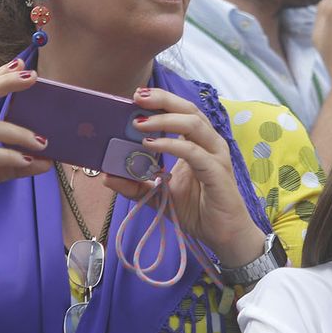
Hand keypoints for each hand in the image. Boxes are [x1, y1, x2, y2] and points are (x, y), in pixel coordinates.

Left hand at [106, 87, 262, 267]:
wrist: (224, 236)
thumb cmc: (197, 211)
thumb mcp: (159, 195)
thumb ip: (136, 185)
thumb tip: (107, 176)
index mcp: (198, 143)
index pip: (181, 112)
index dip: (161, 100)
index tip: (136, 96)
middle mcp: (209, 144)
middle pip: (189, 109)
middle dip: (162, 100)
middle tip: (137, 97)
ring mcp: (216, 156)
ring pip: (193, 124)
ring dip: (164, 119)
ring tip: (139, 123)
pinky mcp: (217, 172)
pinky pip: (193, 152)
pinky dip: (171, 145)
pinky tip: (151, 145)